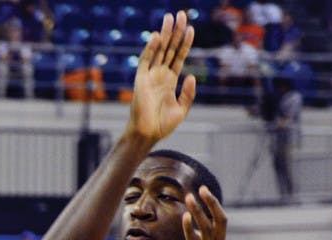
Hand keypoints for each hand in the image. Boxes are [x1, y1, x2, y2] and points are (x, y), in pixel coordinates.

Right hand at [127, 11, 195, 144]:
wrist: (147, 134)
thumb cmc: (163, 126)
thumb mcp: (181, 110)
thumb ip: (188, 93)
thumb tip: (190, 75)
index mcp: (170, 81)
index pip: (179, 57)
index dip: (185, 43)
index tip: (191, 29)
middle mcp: (160, 75)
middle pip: (169, 48)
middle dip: (175, 32)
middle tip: (181, 14)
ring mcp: (150, 76)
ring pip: (159, 50)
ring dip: (164, 34)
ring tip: (170, 17)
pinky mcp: (141, 80)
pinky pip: (146, 61)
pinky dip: (150, 48)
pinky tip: (157, 37)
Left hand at [174, 186, 226, 239]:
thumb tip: (194, 228)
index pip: (221, 220)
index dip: (213, 204)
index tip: (203, 190)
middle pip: (219, 220)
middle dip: (211, 203)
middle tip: (201, 188)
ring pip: (207, 228)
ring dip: (198, 211)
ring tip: (189, 197)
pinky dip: (189, 227)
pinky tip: (185, 216)